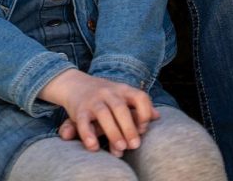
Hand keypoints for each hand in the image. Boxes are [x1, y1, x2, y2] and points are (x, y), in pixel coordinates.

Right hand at [39, 69, 158, 155]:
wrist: (74, 83)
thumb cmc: (105, 96)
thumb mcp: (122, 96)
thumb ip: (138, 107)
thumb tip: (157, 116)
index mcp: (123, 90)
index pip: (140, 97)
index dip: (145, 112)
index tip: (144, 128)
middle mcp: (109, 92)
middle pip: (121, 108)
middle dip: (129, 127)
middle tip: (135, 145)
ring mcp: (94, 100)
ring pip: (104, 114)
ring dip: (113, 132)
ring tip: (120, 148)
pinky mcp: (80, 109)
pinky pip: (84, 122)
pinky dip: (88, 135)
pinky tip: (94, 146)